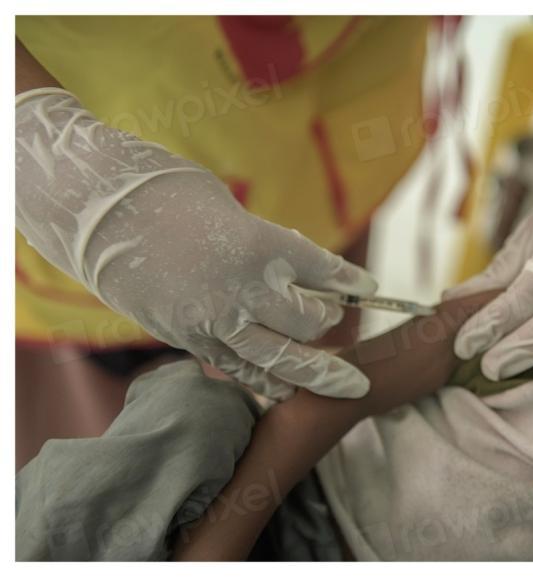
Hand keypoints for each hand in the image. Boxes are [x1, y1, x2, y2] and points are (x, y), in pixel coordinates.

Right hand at [16, 89, 376, 400]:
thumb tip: (294, 266)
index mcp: (260, 245)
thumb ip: (265, 242)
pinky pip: (240, 370)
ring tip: (348, 384)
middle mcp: (243, 290)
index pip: (324, 271)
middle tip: (335, 320)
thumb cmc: (165, 194)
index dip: (350, 280)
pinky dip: (269, 381)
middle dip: (329, 323)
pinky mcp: (189, 339)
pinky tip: (289, 390)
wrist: (94, 213)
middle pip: (310, 323)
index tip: (369, 287)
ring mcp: (215, 321)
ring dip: (318, 371)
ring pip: (282, 360)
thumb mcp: (229, 207)